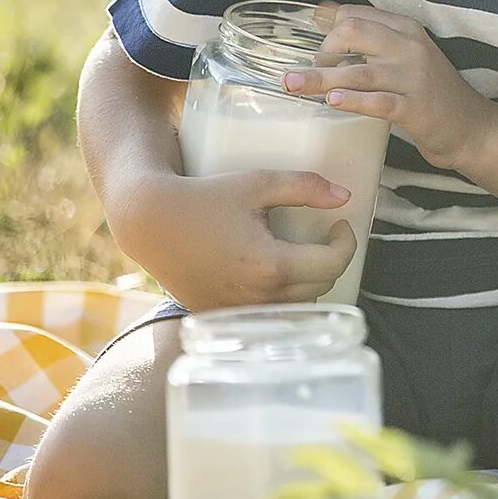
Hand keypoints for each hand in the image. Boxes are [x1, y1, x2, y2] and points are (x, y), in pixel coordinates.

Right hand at [115, 168, 356, 308]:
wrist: (150, 222)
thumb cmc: (204, 199)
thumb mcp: (257, 183)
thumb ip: (305, 187)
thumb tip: (345, 196)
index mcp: (271, 266)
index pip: (333, 264)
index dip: (347, 243)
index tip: (340, 225)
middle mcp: (257, 297)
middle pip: (320, 286)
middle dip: (330, 260)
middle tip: (324, 237)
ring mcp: (238, 312)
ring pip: (298, 305)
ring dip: (309, 281)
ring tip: (301, 253)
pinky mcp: (222, 315)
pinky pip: (268, 314)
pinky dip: (281, 296)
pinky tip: (274, 273)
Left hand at [284, 3, 490, 171]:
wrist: (470, 126)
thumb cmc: (431, 91)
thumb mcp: (407, 56)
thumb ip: (372, 39)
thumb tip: (322, 13)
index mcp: (406, 29)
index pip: (355, 15)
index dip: (329, 32)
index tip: (322, 55)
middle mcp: (409, 47)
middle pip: (352, 32)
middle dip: (322, 51)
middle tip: (313, 72)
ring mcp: (413, 78)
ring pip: (356, 72)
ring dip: (319, 79)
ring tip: (291, 85)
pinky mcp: (414, 108)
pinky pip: (377, 102)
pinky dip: (352, 101)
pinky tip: (332, 102)